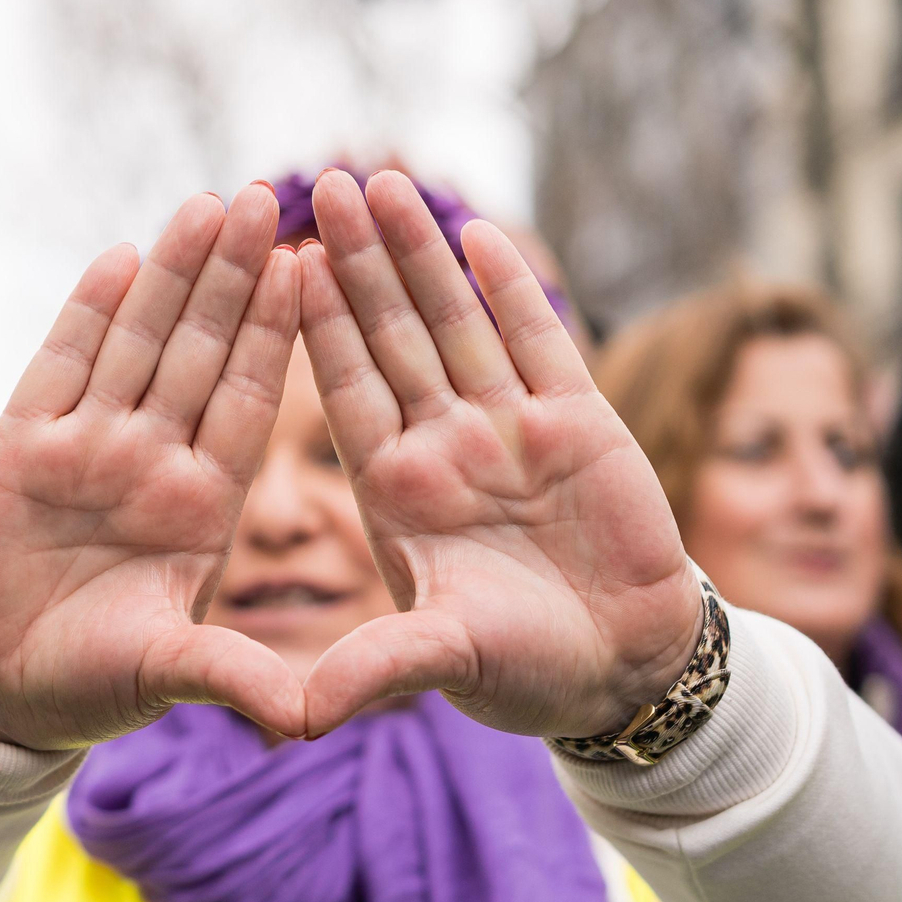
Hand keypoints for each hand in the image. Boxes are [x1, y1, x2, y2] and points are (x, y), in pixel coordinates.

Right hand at [0, 183, 306, 748]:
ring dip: (169, 276)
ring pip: (135, 343)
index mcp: (201, 506)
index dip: (276, 334)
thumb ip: (232, 679)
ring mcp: (86, 448)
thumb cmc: (84, 686)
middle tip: (268, 200)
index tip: (311, 269)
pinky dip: (85, 314)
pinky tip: (118, 258)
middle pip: (198, 351)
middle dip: (232, 279)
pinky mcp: (19, 446)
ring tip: (206, 206)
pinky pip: (57, 365)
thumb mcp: (165, 677)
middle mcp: (152, 463)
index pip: (246, 401)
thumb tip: (313, 721)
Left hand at [298, 170, 700, 738]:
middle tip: (320, 186)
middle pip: (391, 335)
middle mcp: (442, 446)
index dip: (316, 326)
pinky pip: (537, 342)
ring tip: (384, 183)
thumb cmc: (525, 671)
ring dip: (422, 255)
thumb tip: (296, 718)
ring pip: (456, 322)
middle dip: (357, 262)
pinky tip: (480, 235)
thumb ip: (377, 668)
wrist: (622, 667)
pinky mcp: (577, 421)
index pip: (346, 390)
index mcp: (395, 490)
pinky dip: (511, 291)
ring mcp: (507, 428)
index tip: (279, 264)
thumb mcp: (444, 662)